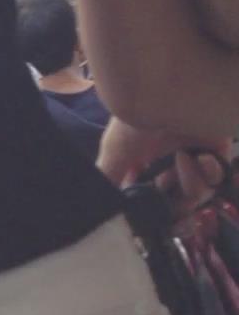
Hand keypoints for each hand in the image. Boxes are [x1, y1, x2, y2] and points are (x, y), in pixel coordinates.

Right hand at [98, 118, 229, 217]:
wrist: (170, 90)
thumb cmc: (138, 117)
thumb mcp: (115, 149)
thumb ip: (108, 178)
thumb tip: (96, 210)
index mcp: (143, 169)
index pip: (150, 204)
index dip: (152, 218)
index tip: (152, 223)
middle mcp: (167, 166)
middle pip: (176, 206)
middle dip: (174, 203)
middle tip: (167, 184)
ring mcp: (193, 160)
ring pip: (198, 196)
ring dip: (191, 183)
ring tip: (182, 158)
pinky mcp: (217, 153)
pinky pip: (218, 179)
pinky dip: (209, 171)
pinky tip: (200, 155)